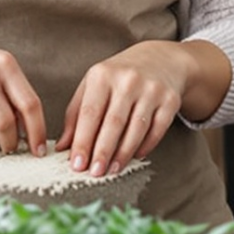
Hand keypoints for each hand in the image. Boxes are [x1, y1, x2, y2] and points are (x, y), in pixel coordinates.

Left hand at [59, 42, 187, 176]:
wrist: (159, 60)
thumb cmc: (117, 77)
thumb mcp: (93, 86)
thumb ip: (76, 115)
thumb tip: (63, 147)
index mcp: (102, 75)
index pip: (90, 113)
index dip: (83, 141)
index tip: (76, 164)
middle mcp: (127, 80)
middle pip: (113, 123)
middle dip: (103, 151)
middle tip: (94, 173)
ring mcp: (151, 89)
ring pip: (136, 129)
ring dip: (123, 153)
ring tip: (112, 170)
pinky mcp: (170, 100)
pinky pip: (157, 129)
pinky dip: (146, 145)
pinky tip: (135, 156)